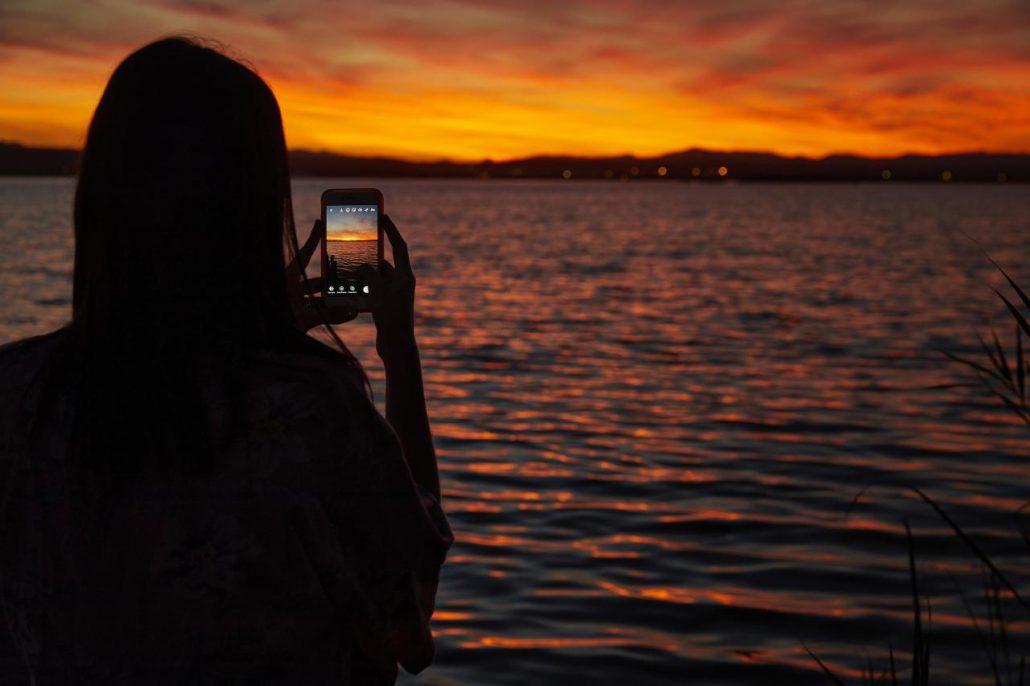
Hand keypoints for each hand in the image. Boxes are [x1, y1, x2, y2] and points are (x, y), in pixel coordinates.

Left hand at [286, 218, 357, 331]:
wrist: (259, 340)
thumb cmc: (275, 322)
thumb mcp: (302, 317)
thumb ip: (327, 315)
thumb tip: (352, 312)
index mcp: (287, 279)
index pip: (304, 254)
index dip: (313, 239)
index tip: (320, 222)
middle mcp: (291, 289)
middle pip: (317, 280)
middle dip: (334, 280)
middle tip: (352, 274)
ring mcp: (294, 303)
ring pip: (318, 299)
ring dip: (335, 300)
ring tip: (354, 299)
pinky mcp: (297, 318)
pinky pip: (317, 313)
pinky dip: (331, 315)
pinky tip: (347, 314)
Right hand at [357, 215, 416, 358]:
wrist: (395, 345)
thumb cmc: (389, 315)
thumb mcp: (376, 289)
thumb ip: (368, 273)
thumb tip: (362, 265)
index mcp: (405, 275)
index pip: (399, 246)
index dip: (391, 230)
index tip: (384, 216)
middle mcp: (403, 283)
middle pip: (385, 262)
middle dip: (371, 255)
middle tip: (357, 243)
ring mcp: (396, 295)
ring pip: (378, 277)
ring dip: (364, 273)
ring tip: (347, 265)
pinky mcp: (388, 306)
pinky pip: (374, 290)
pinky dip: (363, 287)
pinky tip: (349, 286)